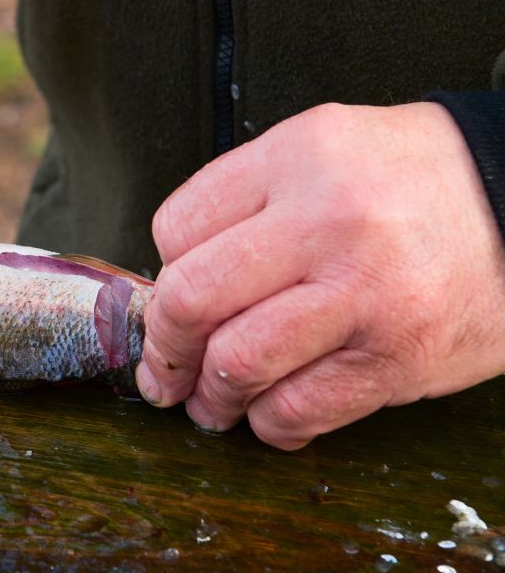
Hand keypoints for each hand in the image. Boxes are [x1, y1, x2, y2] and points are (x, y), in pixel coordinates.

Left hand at [137, 102, 504, 448]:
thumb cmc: (411, 181)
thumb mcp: (319, 149)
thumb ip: (244, 202)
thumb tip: (174, 278)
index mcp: (295, 160)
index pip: (177, 229)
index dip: (160, 276)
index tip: (167, 302)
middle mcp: (325, 222)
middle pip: (191, 299)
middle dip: (164, 347)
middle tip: (165, 368)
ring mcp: (363, 294)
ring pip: (237, 363)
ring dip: (210, 398)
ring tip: (210, 402)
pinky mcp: (396, 358)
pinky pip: (299, 409)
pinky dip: (269, 424)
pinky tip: (269, 414)